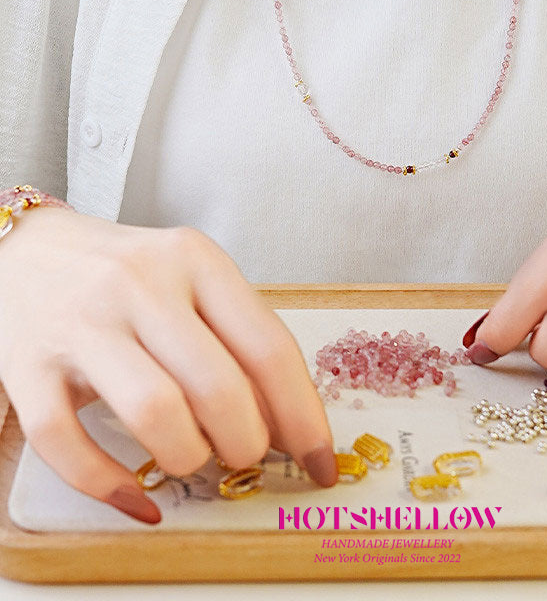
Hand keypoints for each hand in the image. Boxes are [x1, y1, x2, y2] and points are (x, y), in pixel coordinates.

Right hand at [0, 207, 336, 523]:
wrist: (27, 250)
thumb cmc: (124, 272)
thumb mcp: (190, 277)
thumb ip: (235, 335)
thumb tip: (286, 421)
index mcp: (194, 260)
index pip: (267, 346)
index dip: (303, 416)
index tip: (320, 460)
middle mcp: (140, 285)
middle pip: (216, 386)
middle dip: (246, 443)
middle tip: (246, 455)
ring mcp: (82, 324)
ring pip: (153, 412)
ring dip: (187, 457)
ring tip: (192, 457)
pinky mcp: (27, 365)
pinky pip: (67, 443)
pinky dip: (108, 483)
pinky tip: (136, 493)